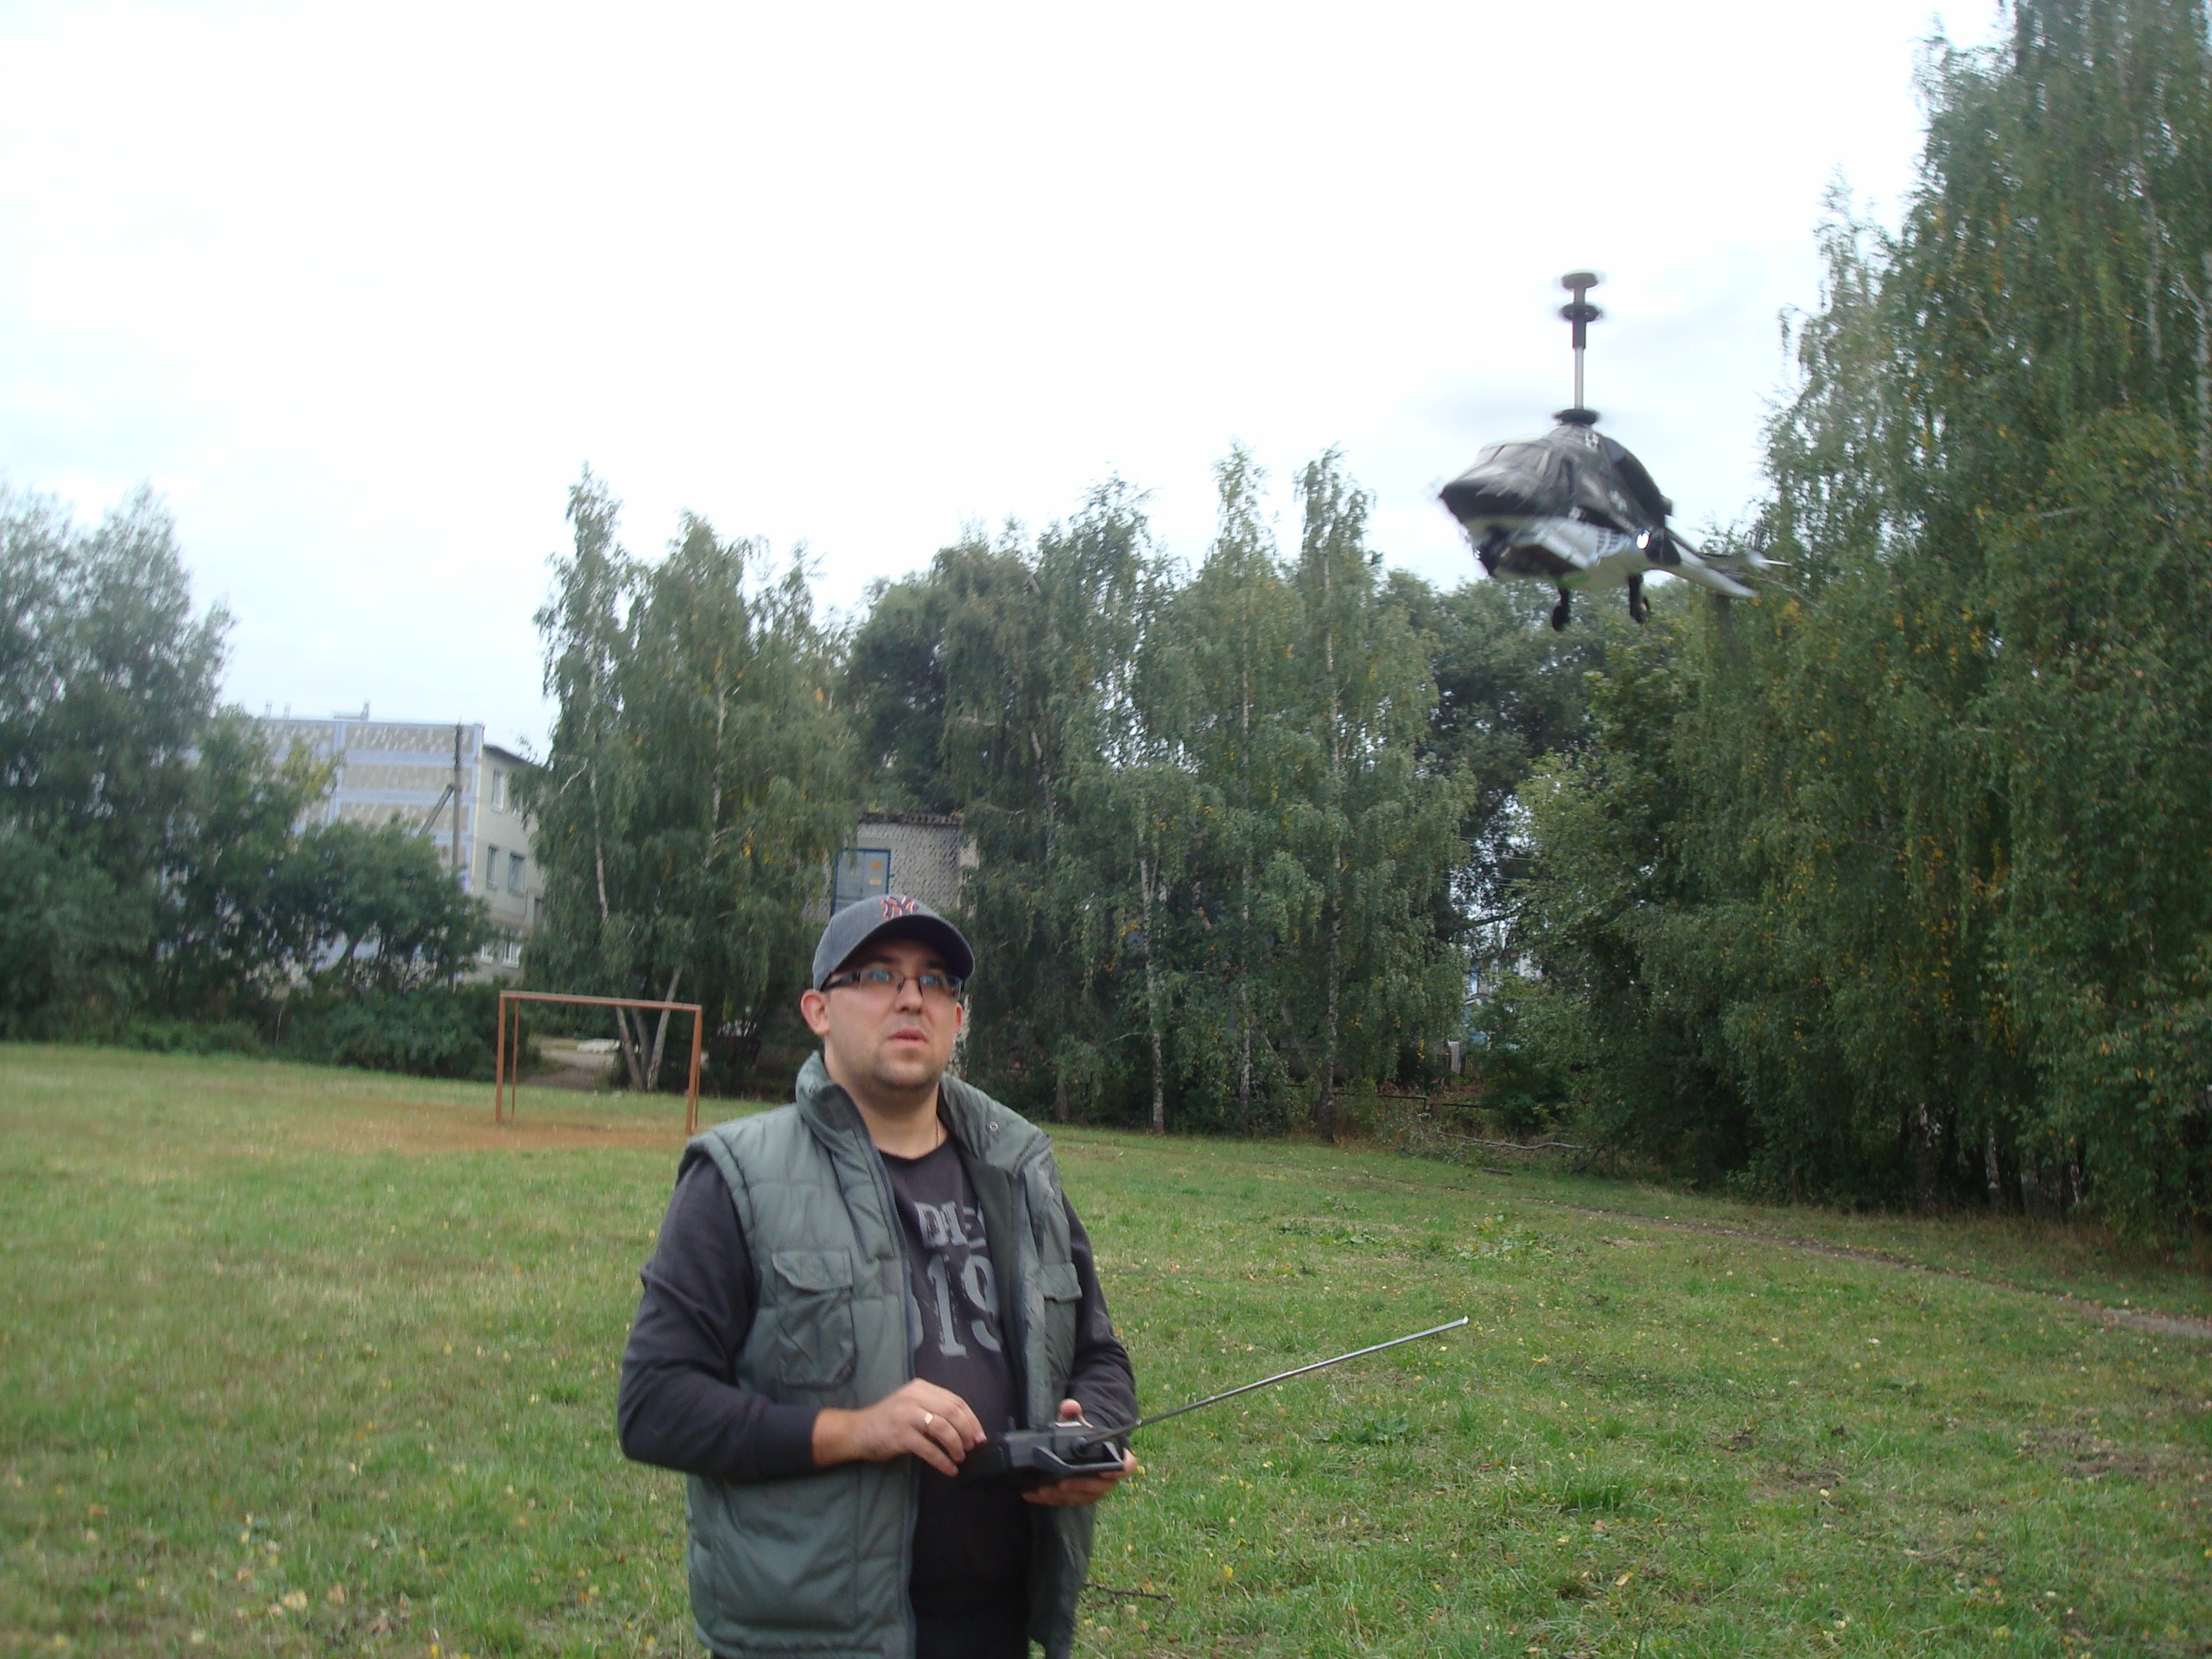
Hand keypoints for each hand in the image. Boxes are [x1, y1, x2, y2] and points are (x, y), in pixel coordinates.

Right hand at [813, 1380, 983, 1478]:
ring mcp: (906, 1415)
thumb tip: (965, 1427)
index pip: (955, 1400)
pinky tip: (949, 1469)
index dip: (971, 1419)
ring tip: (960, 1457)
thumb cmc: (888, 1420)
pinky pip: (929, 1449)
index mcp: (921, 1388)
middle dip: (967, 1431)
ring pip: (943, 1429)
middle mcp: (914, 1397)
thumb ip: (933, 1409)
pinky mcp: (900, 1435)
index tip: (979, 1435)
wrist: (857, 1431)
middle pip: (952, 1412)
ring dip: (956, 1446)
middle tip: (973, 1447)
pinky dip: (943, 1461)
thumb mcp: (912, 1406)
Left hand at [1022, 1399, 1138, 1506]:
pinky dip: (1050, 1499)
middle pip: (1100, 1488)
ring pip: (1082, 1498)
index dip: (1119, 1471)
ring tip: (1044, 1490)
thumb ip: (1073, 1412)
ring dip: (1062, 1496)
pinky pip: (1067, 1501)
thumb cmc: (1084, 1436)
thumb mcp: (1078, 1421)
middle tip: (1062, 1483)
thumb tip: (1070, 1406)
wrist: (1080, 1448)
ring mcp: (1094, 1490)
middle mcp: (1108, 1478)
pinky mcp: (1078, 1497)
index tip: (1104, 1471)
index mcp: (1115, 1457)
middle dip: (1080, 1487)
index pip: (1127, 1466)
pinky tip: (1034, 1495)